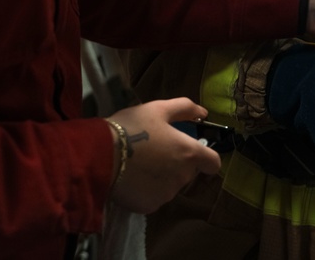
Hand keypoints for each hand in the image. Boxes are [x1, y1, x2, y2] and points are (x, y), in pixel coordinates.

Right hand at [107, 98, 221, 213]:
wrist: (101, 155)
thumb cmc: (132, 127)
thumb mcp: (158, 108)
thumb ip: (185, 108)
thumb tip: (203, 112)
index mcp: (189, 153)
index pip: (213, 163)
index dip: (206, 156)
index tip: (192, 150)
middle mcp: (182, 177)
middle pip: (188, 172)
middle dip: (177, 162)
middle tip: (155, 150)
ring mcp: (166, 194)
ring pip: (171, 185)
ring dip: (162, 176)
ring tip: (139, 163)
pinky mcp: (150, 207)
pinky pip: (154, 197)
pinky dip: (147, 189)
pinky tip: (132, 178)